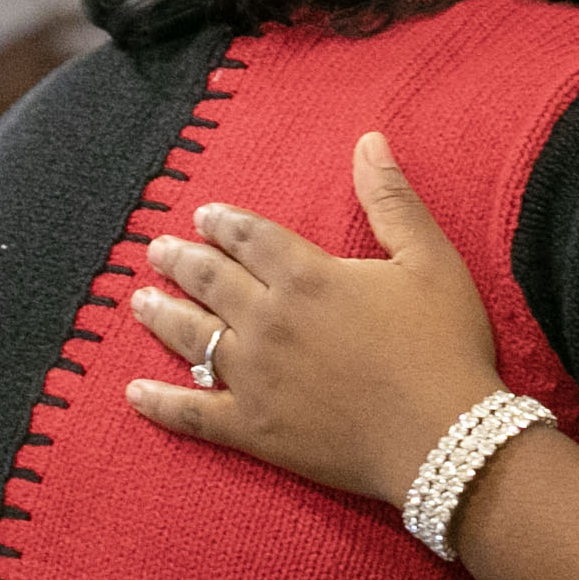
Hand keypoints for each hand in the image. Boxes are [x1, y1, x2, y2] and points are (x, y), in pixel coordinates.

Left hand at [125, 133, 504, 507]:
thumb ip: (392, 199)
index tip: (204, 216)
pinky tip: (134, 394)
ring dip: (162, 315)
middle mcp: (268, 320)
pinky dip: (160, 404)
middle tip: (156, 250)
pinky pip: (193, 413)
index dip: (223, 223)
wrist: (444, 440)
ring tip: (139, 302)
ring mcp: (254, 376)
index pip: (249, 237)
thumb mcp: (430, 260)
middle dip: (180, 261)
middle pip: (210, 280)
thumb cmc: (444, 347)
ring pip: (192, 337)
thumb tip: (369, 140)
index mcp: (306, 275)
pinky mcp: (253, 429)